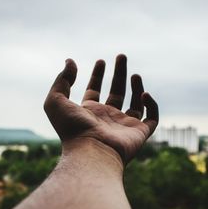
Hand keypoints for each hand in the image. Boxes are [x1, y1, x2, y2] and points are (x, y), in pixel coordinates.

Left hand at [44, 54, 158, 163]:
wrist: (91, 152)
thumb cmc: (72, 129)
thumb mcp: (56, 101)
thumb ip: (62, 80)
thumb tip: (69, 61)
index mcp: (89, 112)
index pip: (94, 90)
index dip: (97, 75)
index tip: (101, 61)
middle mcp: (107, 119)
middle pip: (116, 93)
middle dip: (119, 74)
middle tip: (121, 56)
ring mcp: (124, 126)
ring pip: (135, 105)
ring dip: (136, 87)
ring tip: (135, 74)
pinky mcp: (140, 133)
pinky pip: (151, 118)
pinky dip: (151, 105)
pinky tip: (143, 94)